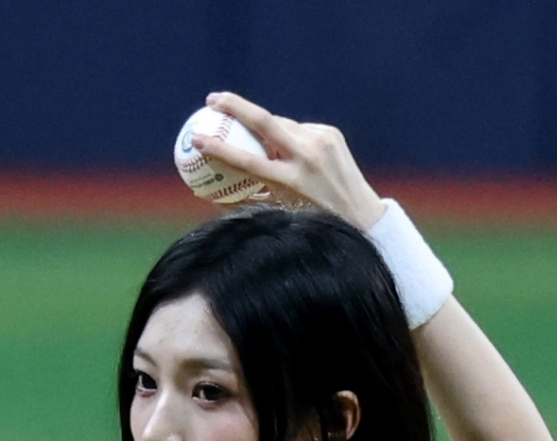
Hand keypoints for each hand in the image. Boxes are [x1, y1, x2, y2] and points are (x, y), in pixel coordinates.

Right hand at [193, 91, 385, 232]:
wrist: (360, 216)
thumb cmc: (313, 224)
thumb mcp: (279, 215)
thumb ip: (249, 201)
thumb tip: (213, 194)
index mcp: (289, 181)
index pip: (246, 159)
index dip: (218, 147)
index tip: (196, 138)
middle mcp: (305, 156)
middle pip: (263, 121)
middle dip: (234, 106)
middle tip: (212, 99)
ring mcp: (320, 141)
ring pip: (281, 124)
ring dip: (265, 129)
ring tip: (249, 132)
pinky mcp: (330, 133)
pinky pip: (299, 130)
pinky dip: (289, 138)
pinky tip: (290, 150)